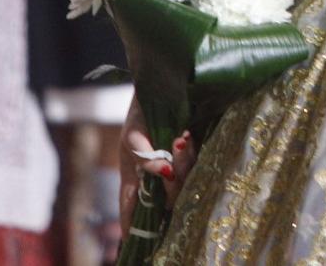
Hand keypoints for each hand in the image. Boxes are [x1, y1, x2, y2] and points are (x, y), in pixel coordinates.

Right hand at [120, 102, 196, 230]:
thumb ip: (144, 157)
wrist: (160, 86)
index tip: (132, 240)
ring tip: (182, 139)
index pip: (130, 209)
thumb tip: (164, 172)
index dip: (132, 225)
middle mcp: (154, 178)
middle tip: (176, 150)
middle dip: (173, 181)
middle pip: (167, 197)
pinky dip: (191, 152)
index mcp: (134, 178)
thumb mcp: (134, 136)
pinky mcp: (189, 158)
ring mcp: (173, 168)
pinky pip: (194, 164)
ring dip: (184, 161)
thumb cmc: (140, 114)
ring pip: (183, 181)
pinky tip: (187, 136)